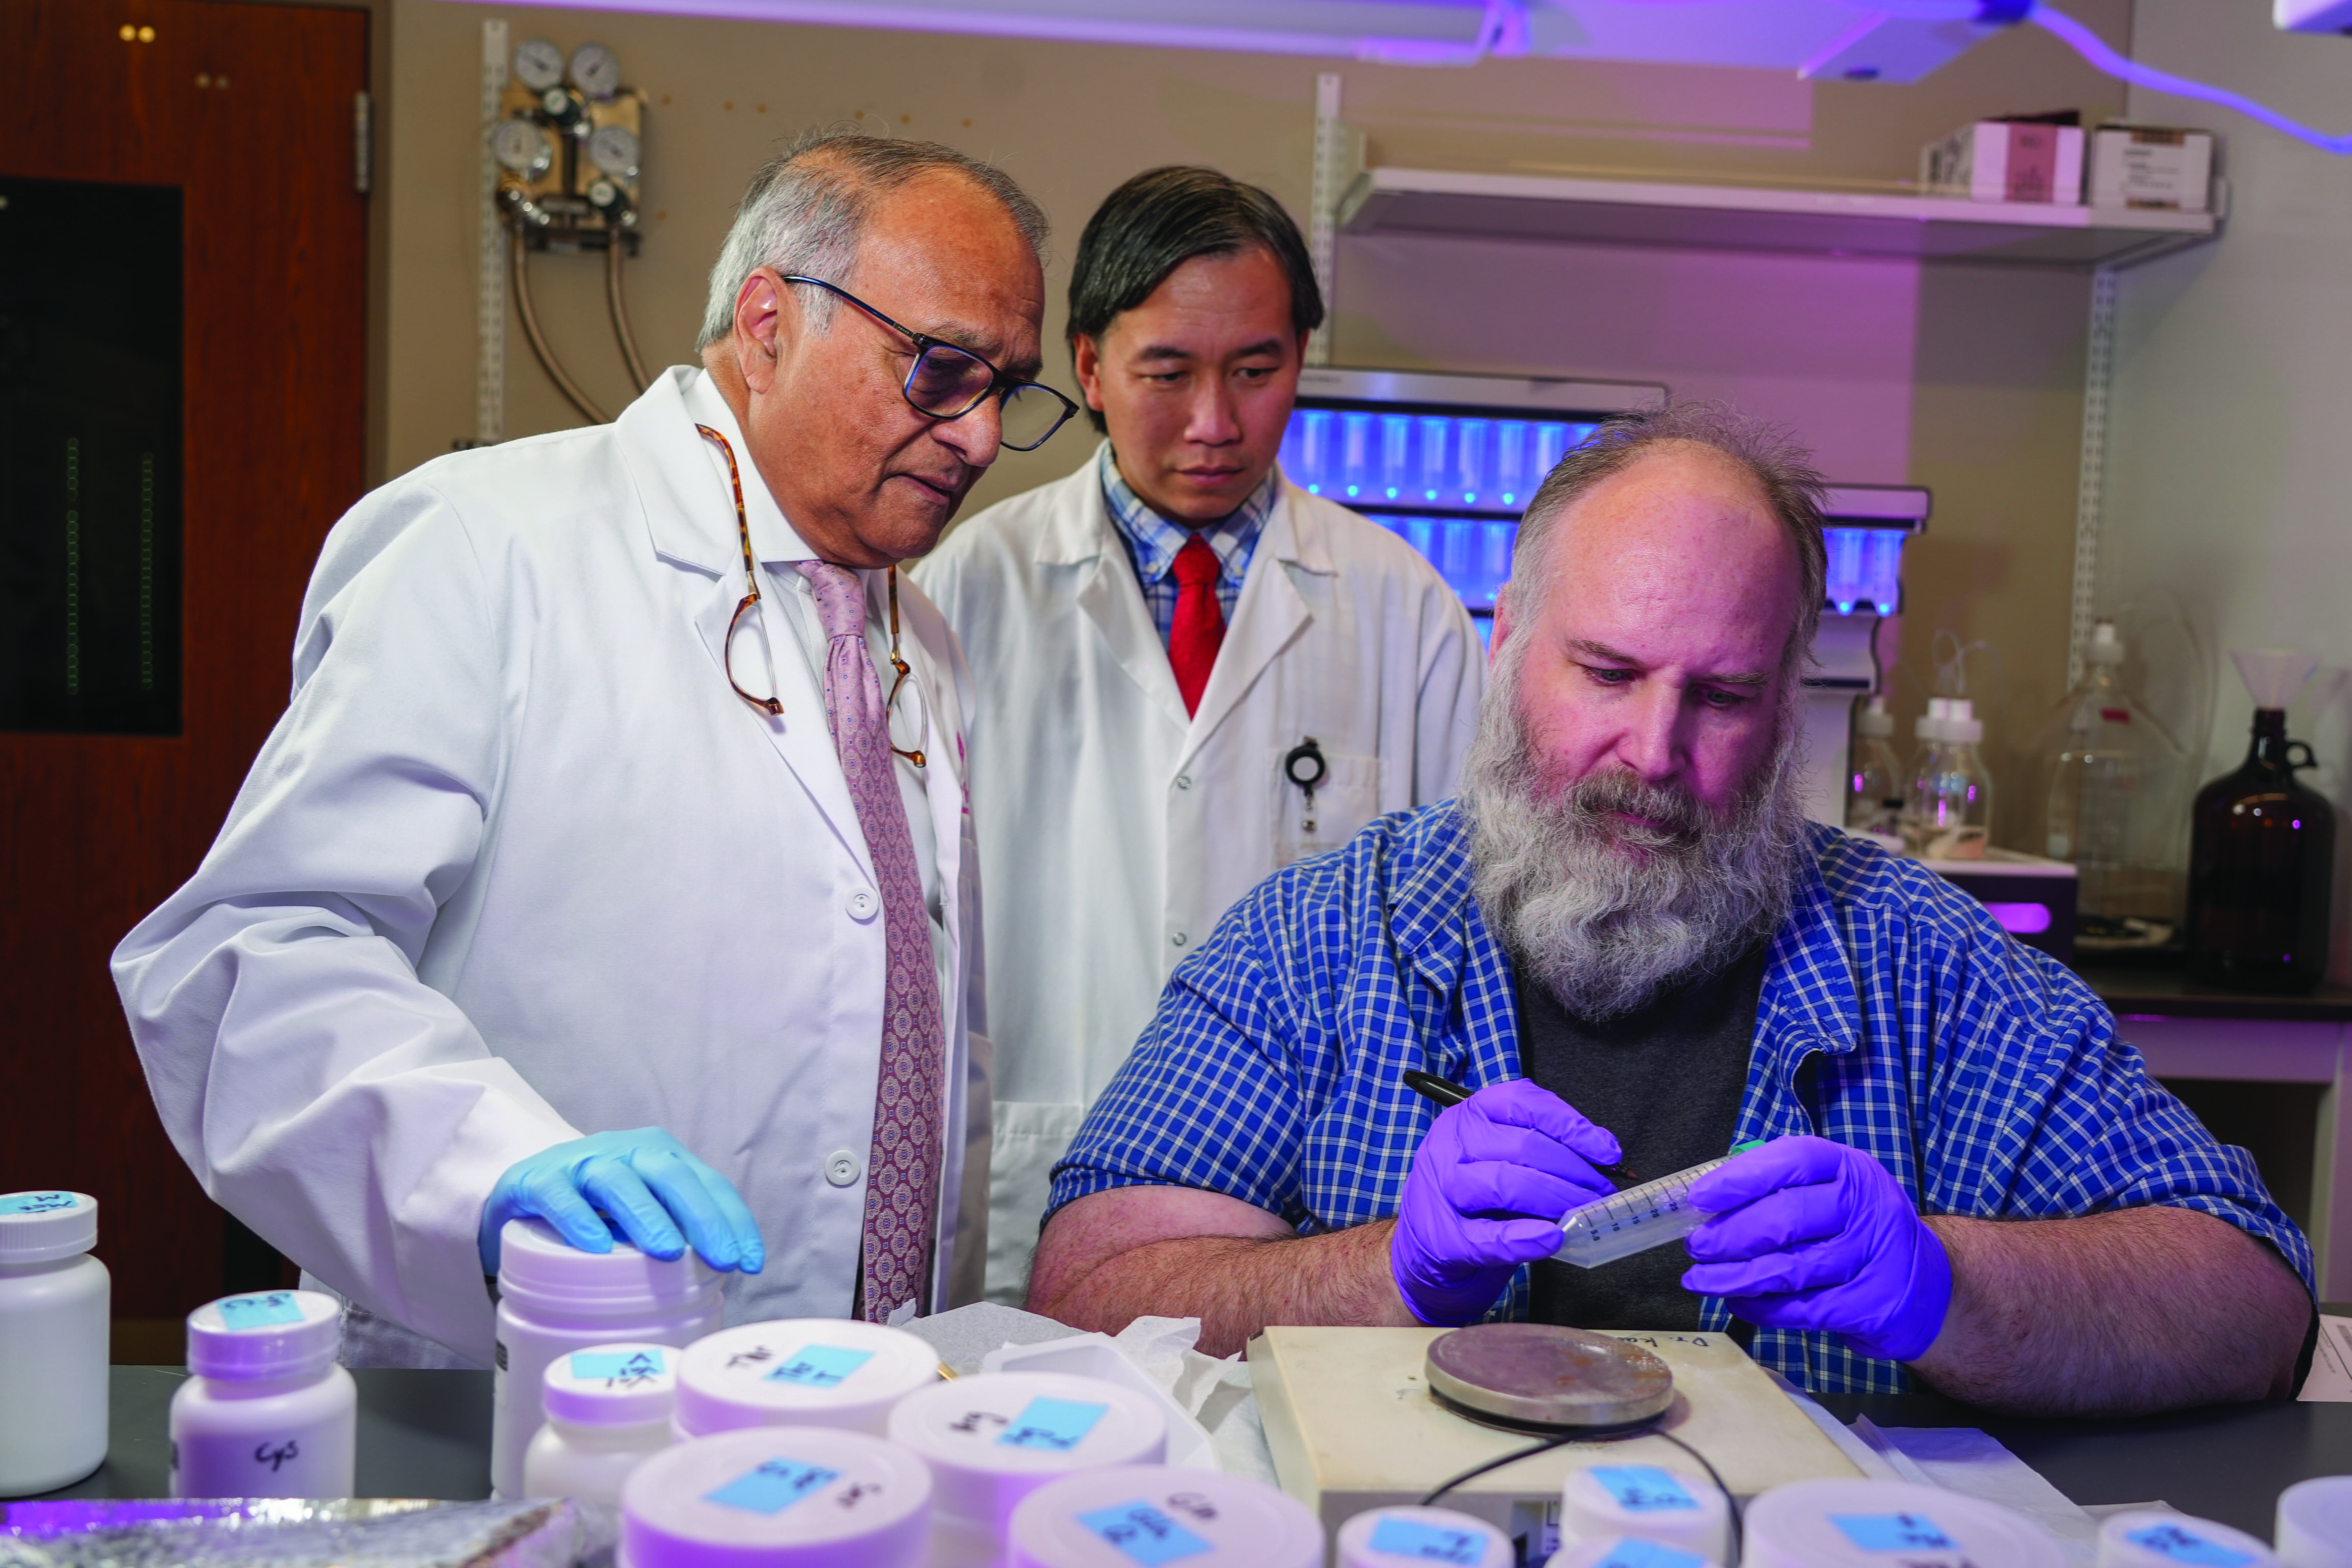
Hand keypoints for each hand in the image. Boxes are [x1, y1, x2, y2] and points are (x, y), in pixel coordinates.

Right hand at [480, 1128, 765, 1276]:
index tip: (750, 1263)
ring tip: (668, 1252)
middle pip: (672, 1177)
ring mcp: (582, 1162)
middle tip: (722, 1259)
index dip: (733, 1220)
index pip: (708, 1183)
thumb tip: (720, 1277)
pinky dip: (579, 1219)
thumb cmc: (597, 1207)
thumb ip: (676, 1230)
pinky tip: (596, 1247)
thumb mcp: (642, 1214)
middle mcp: (627, 1151)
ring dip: (647, 1216)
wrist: (524, 1188)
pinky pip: (561, 1196)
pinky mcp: (539, 1179)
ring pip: (620, 1182)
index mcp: (662, 1157)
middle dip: (702, 1218)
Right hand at [1391, 1080, 1620, 1325]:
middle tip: (1602, 1193)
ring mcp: (1444, 1191)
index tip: (1607, 1151)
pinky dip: (1525, 1239)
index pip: (1521, 1102)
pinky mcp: (1445, 1239)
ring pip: (1506, 1183)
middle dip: (1574, 1170)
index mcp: (1468, 1115)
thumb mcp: (1499, 1155)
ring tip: (1584, 1213)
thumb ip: (1542, 1146)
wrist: (1421, 1247)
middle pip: (1522, 1145)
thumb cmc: (1474, 1196)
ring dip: (1557, 1198)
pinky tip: (1551, 1239)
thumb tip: (1603, 1152)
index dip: (1569, 1123)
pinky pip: (1490, 1236)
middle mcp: (1451, 1145)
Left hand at [1682, 1136, 1950, 1362]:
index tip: (1699, 1197)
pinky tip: (1738, 1302)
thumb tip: (1710, 1202)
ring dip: (1735, 1277)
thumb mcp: (1833, 1192)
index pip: (1792, 1159)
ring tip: (1700, 1280)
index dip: (1741, 1178)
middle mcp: (1867, 1208)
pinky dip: (1762, 1308)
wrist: (1926, 1286)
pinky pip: (1801, 1309)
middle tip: (1697, 1246)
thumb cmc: (1858, 1231)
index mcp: (1851, 1170)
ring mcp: (1873, 1258)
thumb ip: (1780, 1188)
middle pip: (1786, 1216)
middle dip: (1730, 1234)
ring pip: (1789, 1268)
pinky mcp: (1871, 1305)